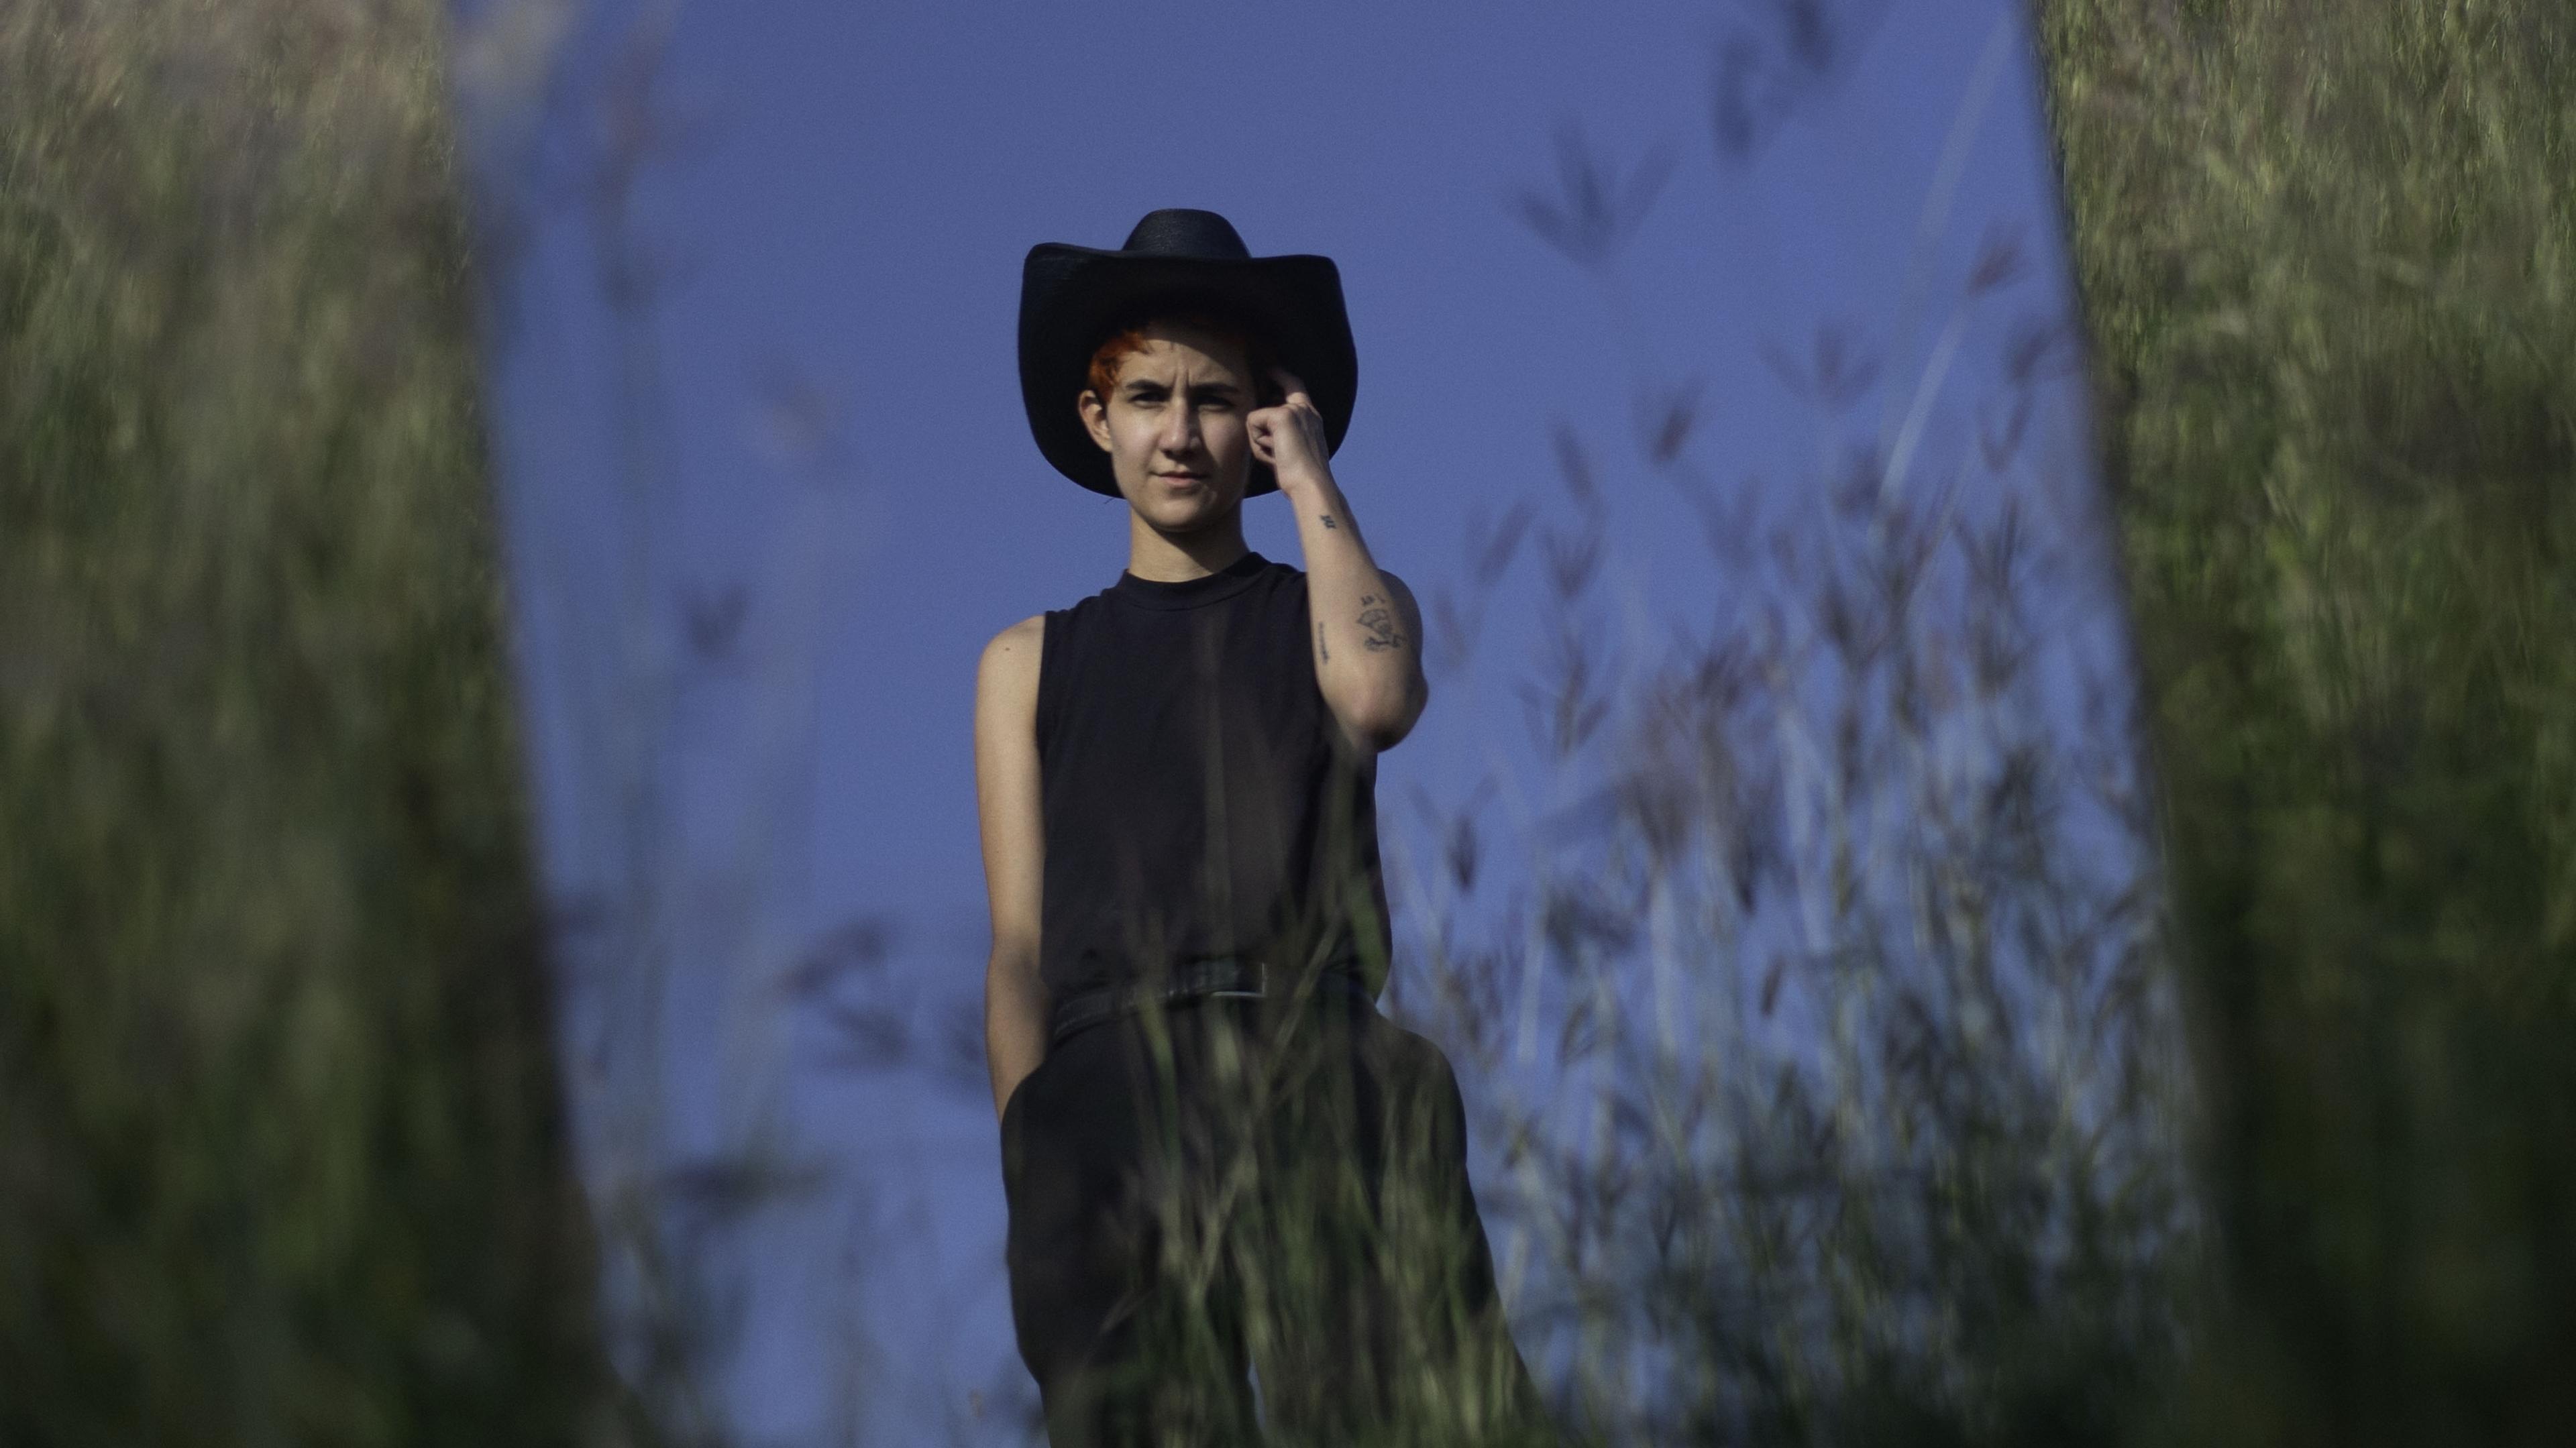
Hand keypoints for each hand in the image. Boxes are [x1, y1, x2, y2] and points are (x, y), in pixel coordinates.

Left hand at [1247, 367, 1331, 492]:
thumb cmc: (1300, 479)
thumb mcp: (1292, 453)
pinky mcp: (1281, 416)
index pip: (1295, 387)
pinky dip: (1257, 444)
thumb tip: (1257, 430)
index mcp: (1312, 418)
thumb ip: (1279, 437)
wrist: (1311, 485)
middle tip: (1265, 399)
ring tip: (1276, 457)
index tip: (1270, 369)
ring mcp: (1294, 410)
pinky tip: (1273, 456)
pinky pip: (1252, 423)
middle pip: (1282, 380)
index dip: (1281, 376)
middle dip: (1271, 379)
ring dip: (1260, 440)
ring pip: (1258, 416)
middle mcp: (1305, 409)